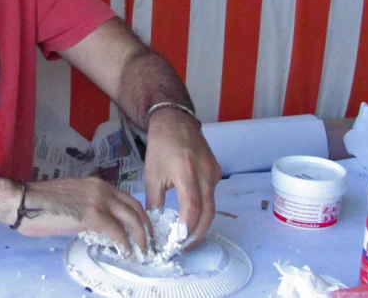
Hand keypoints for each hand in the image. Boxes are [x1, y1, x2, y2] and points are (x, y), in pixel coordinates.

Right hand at [16, 177, 152, 255]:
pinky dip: (125, 244)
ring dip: (141, 236)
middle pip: (135, 207)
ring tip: (143, 250)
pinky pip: (117, 232)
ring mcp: (99, 201)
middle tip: (149, 241)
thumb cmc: (42, 202)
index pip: (126, 198)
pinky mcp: (93, 216)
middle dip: (146, 225)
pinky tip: (126, 252)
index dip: (138, 214)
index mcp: (97, 184)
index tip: (141, 228)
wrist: (27, 201)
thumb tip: (96, 223)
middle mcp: (102, 189)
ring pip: (131, 219)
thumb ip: (88, 205)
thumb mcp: (72, 197)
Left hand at [144, 109, 220, 249]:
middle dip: (198, 233)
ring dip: (202, 223)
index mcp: (186, 172)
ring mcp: (213, 172)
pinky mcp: (215, 171)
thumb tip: (155, 224)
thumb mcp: (152, 174)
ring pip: (212, 205)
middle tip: (184, 246)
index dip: (187, 228)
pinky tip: (193, 216)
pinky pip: (212, 195)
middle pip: (208, 212)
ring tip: (187, 236)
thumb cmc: (161, 146)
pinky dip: (204, 209)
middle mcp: (205, 173)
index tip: (177, 242)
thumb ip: (154, 201)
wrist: (175, 121)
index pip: (193, 208)